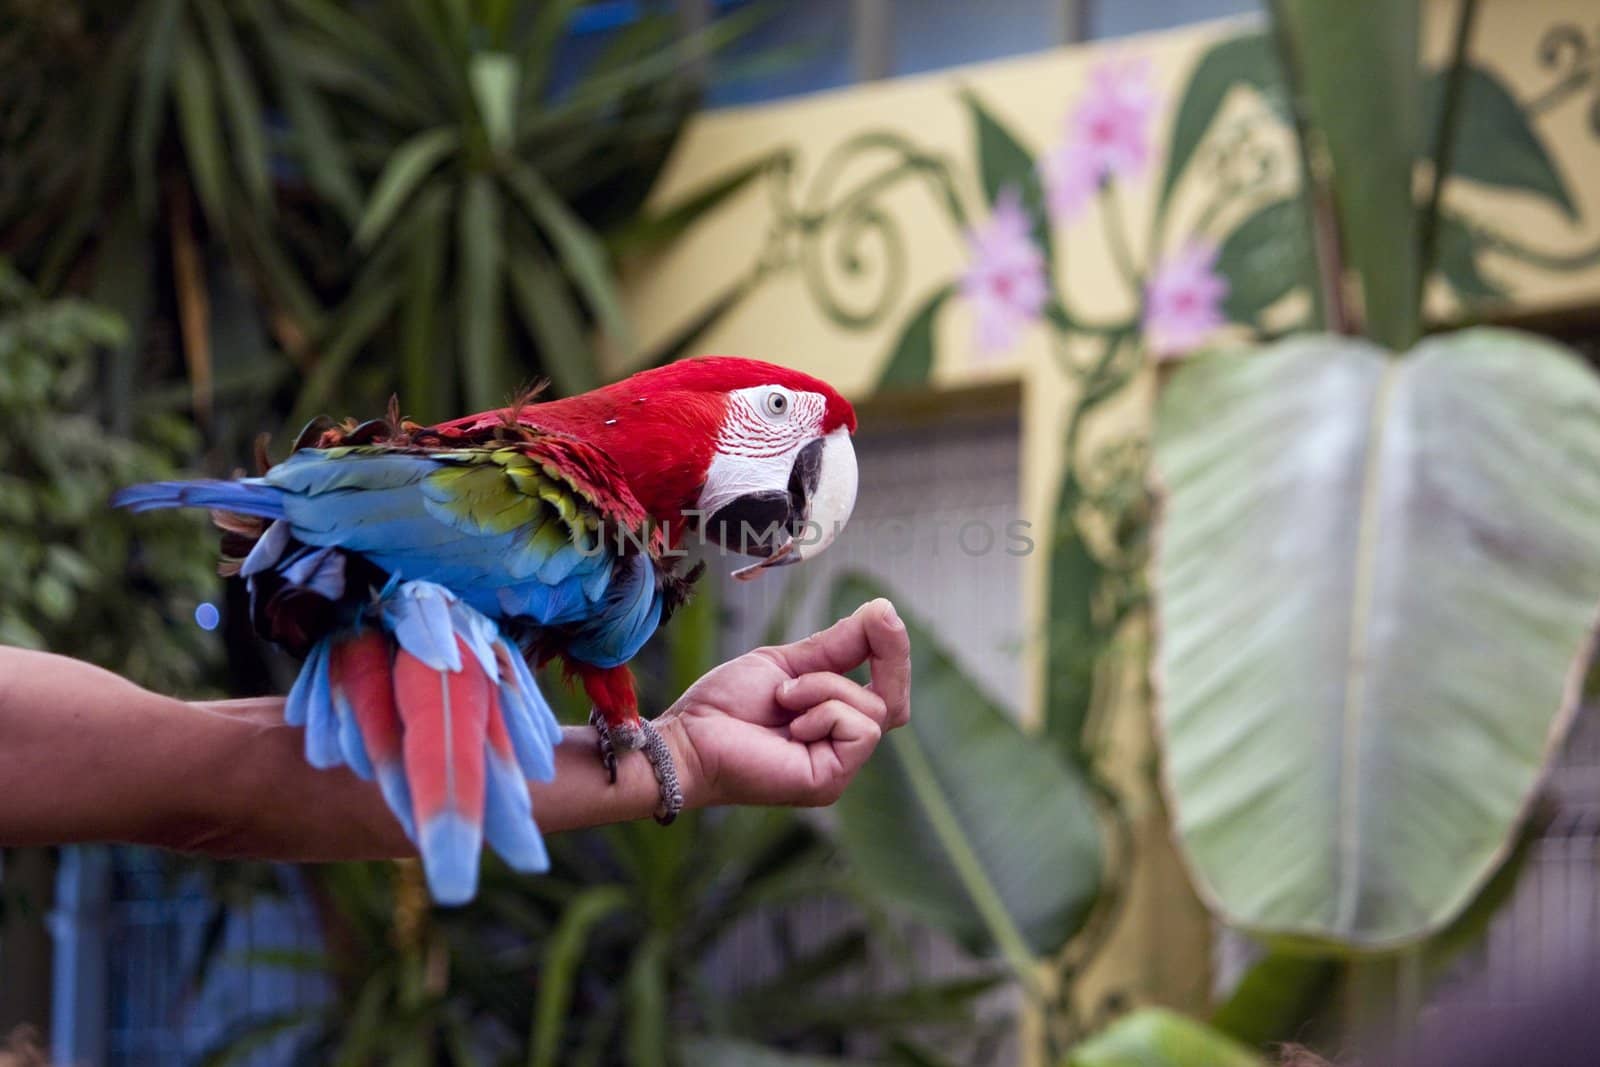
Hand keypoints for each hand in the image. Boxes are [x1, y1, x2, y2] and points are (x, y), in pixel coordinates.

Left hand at [658, 598, 911, 808]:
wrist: (688, 735)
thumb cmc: (727, 704)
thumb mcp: (789, 663)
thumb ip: (838, 646)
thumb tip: (885, 612)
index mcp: (832, 720)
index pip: (886, 688)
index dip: (893, 649)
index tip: (882, 612)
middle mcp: (840, 746)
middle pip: (895, 700)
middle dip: (891, 655)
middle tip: (877, 618)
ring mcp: (838, 767)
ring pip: (875, 709)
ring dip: (827, 686)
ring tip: (784, 695)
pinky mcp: (830, 781)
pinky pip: (862, 729)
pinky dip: (826, 710)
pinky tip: (791, 721)